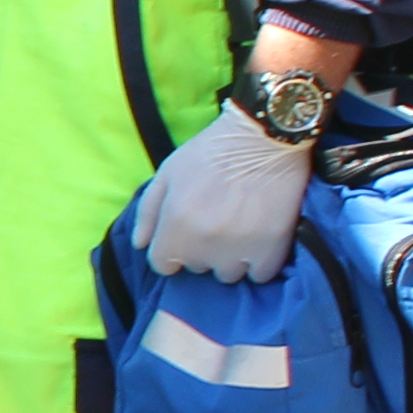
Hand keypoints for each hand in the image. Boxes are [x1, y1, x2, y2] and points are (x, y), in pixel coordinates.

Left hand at [134, 109, 318, 284]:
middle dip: (200, 249)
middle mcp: (204, 244)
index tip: (184, 236)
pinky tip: (260, 239)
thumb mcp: (168, 173)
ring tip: (239, 229)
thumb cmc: (210, 152)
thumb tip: (140, 245)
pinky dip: (260, 261)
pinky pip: (260, 274)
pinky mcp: (272, 249)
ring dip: (230, 257)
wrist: (263, 137)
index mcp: (175, 226)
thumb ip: (148, 212)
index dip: (171, 251)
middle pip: (196, 267)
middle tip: (216, 220)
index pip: (163, 265)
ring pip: (227, 273)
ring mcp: (239, 249)